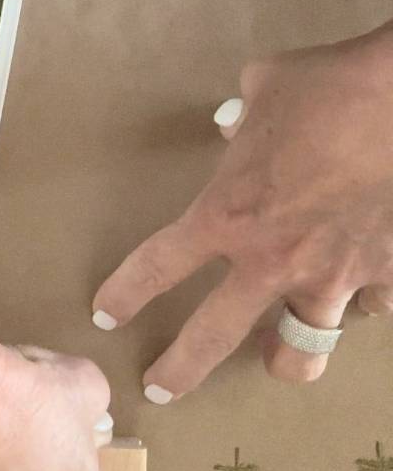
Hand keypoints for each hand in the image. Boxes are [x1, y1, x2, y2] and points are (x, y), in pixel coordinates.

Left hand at [92, 17, 392, 399]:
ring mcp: (332, 276)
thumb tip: (234, 124)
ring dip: (286, 359)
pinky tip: (364, 298)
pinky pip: (371, 309)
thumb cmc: (329, 84)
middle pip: (210, 339)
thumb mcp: (264, 89)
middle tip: (161, 386)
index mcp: (227, 215)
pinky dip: (365, 304)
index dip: (125, 295)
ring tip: (276, 362)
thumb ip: (241, 118)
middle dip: (179, 370)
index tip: (106, 315)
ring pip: (302, 351)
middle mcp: (271, 260)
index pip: (158, 267)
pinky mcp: (386, 274)